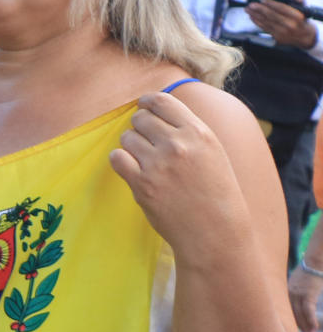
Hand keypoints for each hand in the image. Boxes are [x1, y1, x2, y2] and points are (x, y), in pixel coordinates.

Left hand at [109, 92, 248, 258]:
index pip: (162, 100)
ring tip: (146, 161)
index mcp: (199, 132)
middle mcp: (178, 144)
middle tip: (147, 142)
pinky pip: (117, 158)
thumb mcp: (212, 151)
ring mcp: (158, 164)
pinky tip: (133, 170)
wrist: (215, 230)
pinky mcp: (142, 184)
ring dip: (131, 146)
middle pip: (140, 118)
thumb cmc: (215, 191)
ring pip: (127, 137)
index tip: (143, 107)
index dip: (148, 102)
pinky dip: (121, 161)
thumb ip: (186, 130)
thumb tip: (155, 109)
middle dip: (139, 127)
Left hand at [245, 0, 316, 48]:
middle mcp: (289, 25)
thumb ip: (299, 0)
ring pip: (266, 22)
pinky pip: (264, 28)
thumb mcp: (304, 9)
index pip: (282, 8)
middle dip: (259, 9)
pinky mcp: (276, 37)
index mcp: (297, 16)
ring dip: (255, 15)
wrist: (305, 37)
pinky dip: (257, 22)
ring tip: (248, 9)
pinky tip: (252, 17)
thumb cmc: (302, 20)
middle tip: (251, 4)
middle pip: (271, 15)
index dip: (271, 3)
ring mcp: (282, 32)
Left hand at [290, 266, 322, 331]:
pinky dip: (311, 319)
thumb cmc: (306, 272)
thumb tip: (294, 303)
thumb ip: (292, 292)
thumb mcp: (294, 282)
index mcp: (284, 291)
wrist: (314, 262)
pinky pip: (308, 310)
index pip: (284, 309)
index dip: (288, 319)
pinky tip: (314, 327)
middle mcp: (288, 294)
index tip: (290, 328)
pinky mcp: (307, 294)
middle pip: (290, 313)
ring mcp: (297, 294)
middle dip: (296, 324)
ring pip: (299, 313)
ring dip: (305, 325)